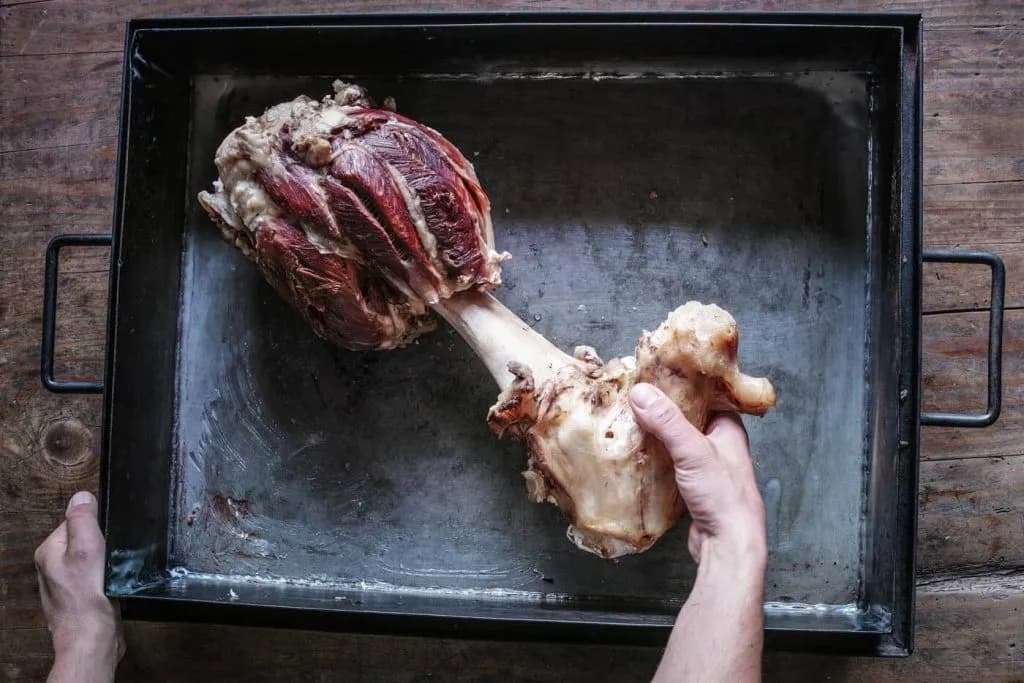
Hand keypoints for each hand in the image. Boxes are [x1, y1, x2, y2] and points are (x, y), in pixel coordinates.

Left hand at [35, 491, 122, 681]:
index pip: (76, 520)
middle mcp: (53, 567)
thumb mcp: (87, 549)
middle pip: (87, 539)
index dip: (98, 526)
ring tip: (112, 572)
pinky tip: (111, 586)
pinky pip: (98, 577)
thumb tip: (82, 496)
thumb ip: (83, 520)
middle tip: (111, 557)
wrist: (92, 641)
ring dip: (107, 563)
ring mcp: (66, 584)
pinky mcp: (81, 597)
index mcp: (49, 551)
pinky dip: (108, 578)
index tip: (107, 538)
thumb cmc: (87, 600)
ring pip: (94, 559)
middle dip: (104, 545)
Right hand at [629, 383, 765, 566]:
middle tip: (632, 394)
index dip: (679, 381)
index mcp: (728, 427)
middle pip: (686, 415)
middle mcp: (719, 442)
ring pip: (676, 439)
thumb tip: (640, 391)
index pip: (703, 392)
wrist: (727, 544)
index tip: (652, 372)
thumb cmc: (722, 495)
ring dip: (656, 432)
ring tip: (628, 417)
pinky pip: (670, 460)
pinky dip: (654, 455)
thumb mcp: (693, 451)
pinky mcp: (693, 484)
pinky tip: (635, 450)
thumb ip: (667, 421)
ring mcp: (706, 464)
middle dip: (661, 407)